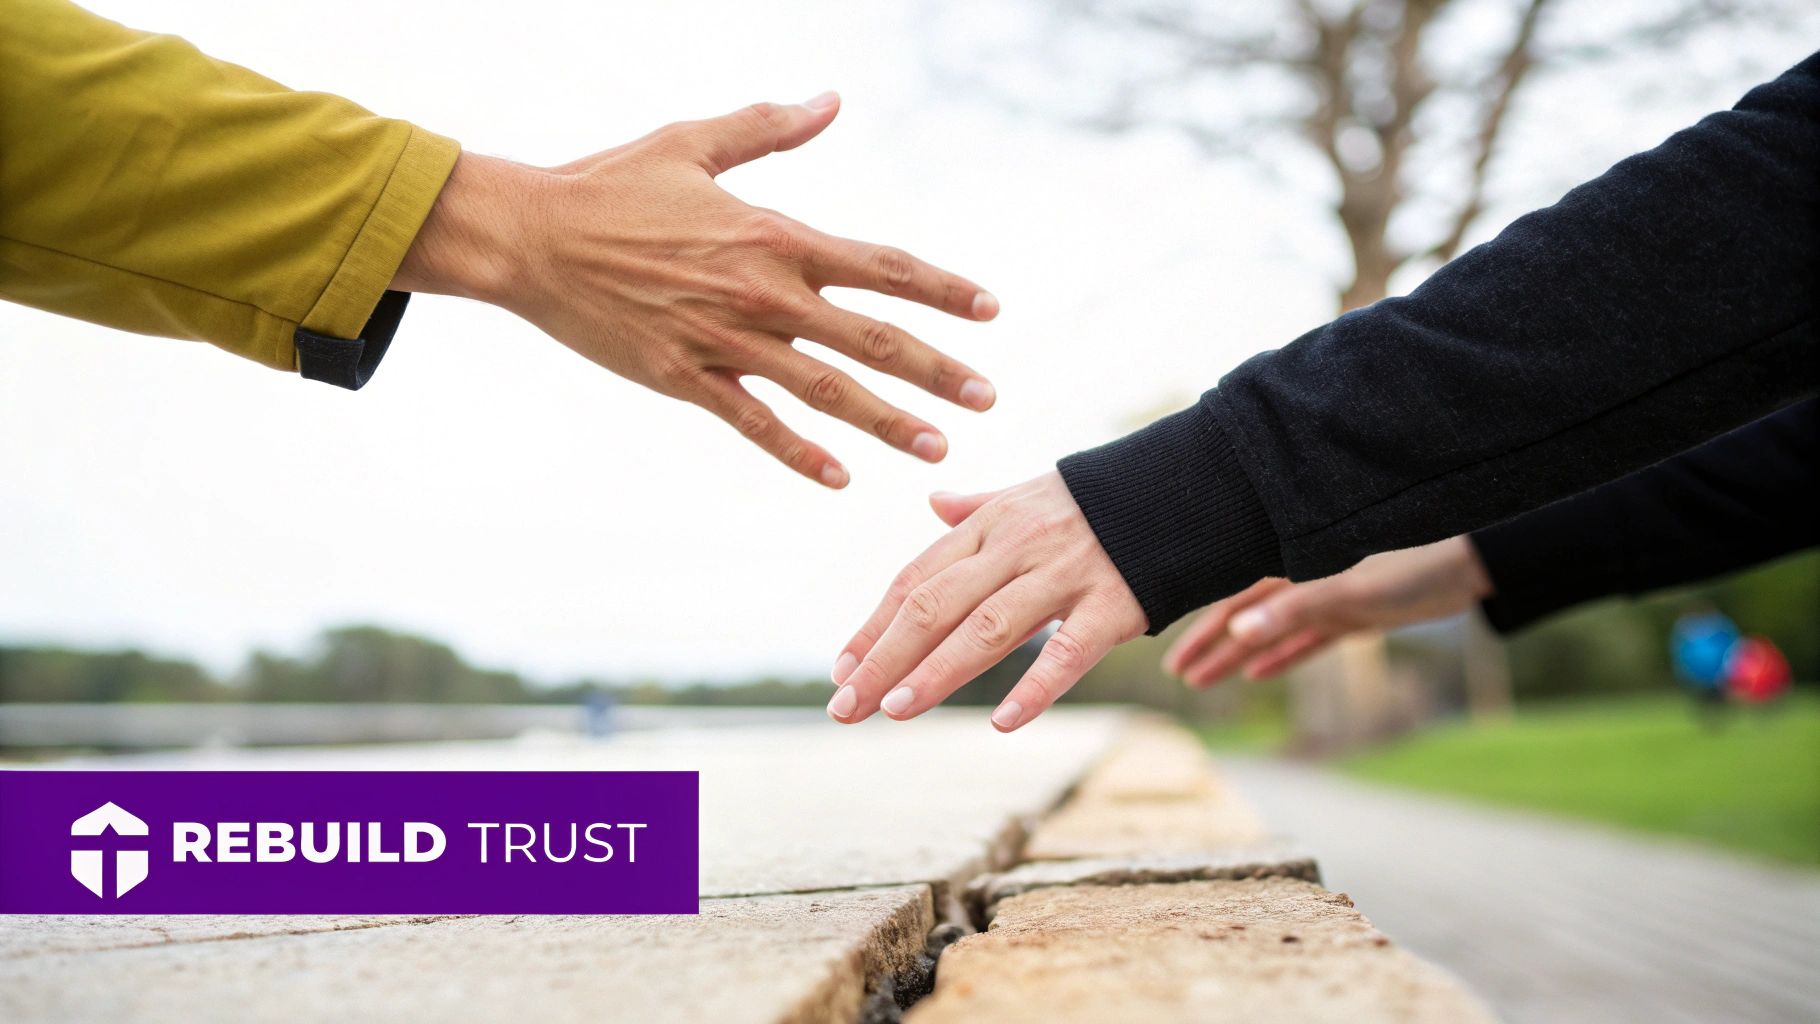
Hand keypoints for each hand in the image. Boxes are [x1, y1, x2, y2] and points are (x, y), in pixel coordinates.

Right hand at [392, 93, 998, 487]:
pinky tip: (839, 477)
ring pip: (825, 390)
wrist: (530, 235)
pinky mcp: (683, 379)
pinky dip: (798, 453)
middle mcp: (762, 293)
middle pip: (871, 338)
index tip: (990, 311)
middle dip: (936, 370)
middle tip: (987, 398)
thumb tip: (830, 100)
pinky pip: (753, 424)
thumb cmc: (610, 183)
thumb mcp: (693, 142)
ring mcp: (724, 342)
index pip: (880, 265)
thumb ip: (769, 128)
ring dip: (886, 422)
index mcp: (773, 235)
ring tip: (936, 445)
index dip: (941, 289)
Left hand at [827, 471, 1146, 730]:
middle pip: (936, 605)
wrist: (1194, 481)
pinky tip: (1001, 723)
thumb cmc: (1104, 498)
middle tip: (845, 707)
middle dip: (884, 657)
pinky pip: (1068, 652)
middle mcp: (1018, 546)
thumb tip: (933, 503)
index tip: (842, 669)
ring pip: (988, 628)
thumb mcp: (1032, 493)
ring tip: (894, 710)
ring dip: (935, 672)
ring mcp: (1066, 574)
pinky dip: (1035, 688)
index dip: (875, 624)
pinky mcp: (1115, 603)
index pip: (917, 578)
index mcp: (992, 522)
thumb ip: (979, 507)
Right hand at [1162, 535, 1493, 685]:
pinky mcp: (1353, 614)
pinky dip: (1282, 657)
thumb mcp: (1345, 591)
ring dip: (1240, 657)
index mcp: (1290, 567)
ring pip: (1272, 635)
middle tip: (1179, 677)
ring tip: (1207, 680)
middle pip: (1246, 620)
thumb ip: (1289, 610)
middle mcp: (1302, 581)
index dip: (1201, 633)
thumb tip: (1236, 633)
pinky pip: (1307, 642)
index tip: (1171, 659)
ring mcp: (1326, 599)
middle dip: (1211, 648)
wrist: (1468, 564)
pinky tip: (1258, 672)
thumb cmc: (1408, 565)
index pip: (1231, 604)